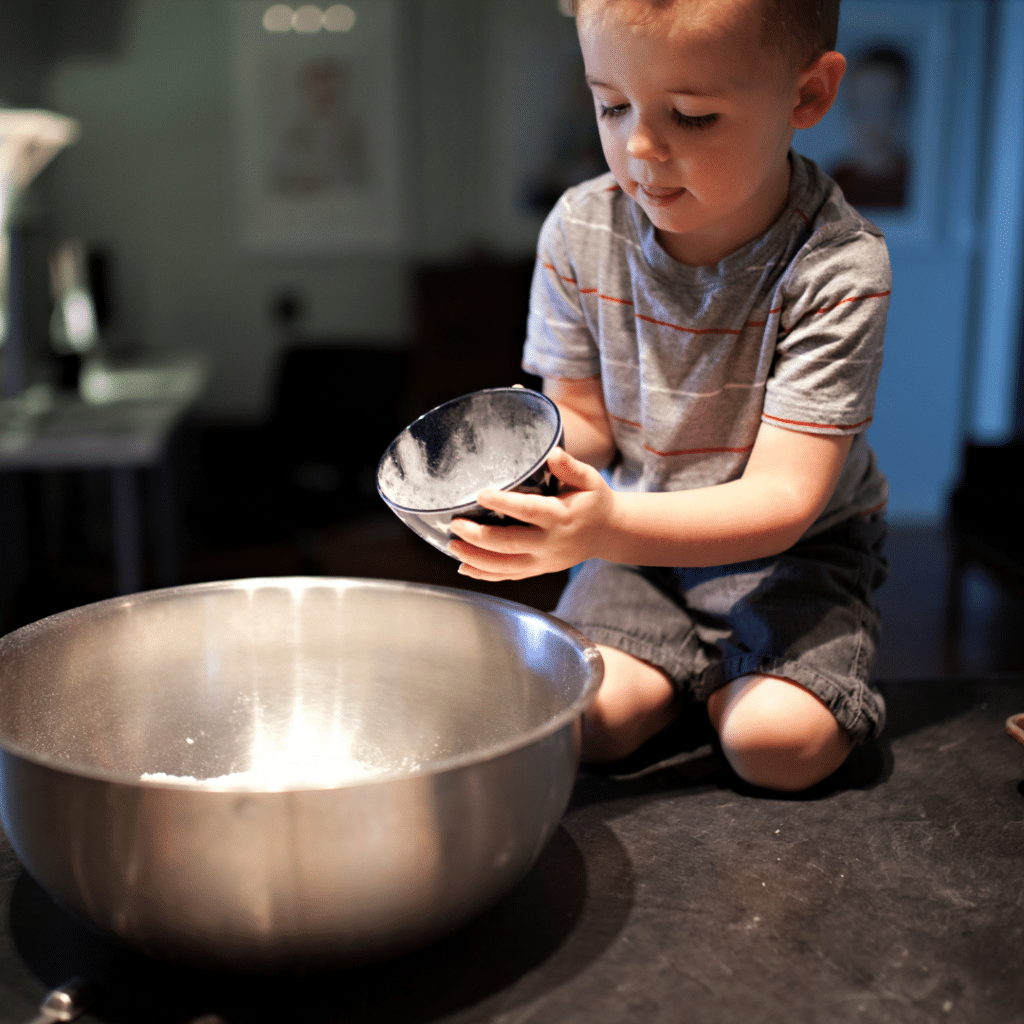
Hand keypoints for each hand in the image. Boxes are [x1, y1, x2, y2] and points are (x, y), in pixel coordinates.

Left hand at [448, 448, 614, 580]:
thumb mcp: (590, 479)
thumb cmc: (595, 501)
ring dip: (476, 558)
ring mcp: (544, 561)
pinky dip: (485, 574)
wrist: (609, 533)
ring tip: (452, 545)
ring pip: (505, 565)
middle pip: (509, 543)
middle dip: (478, 537)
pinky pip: (509, 576)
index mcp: (561, 517)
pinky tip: (464, 567)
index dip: (504, 503)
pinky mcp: (539, 570)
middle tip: (455, 525)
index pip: (529, 511)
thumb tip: (552, 453)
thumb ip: (570, 467)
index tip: (481, 494)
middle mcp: (550, 543)